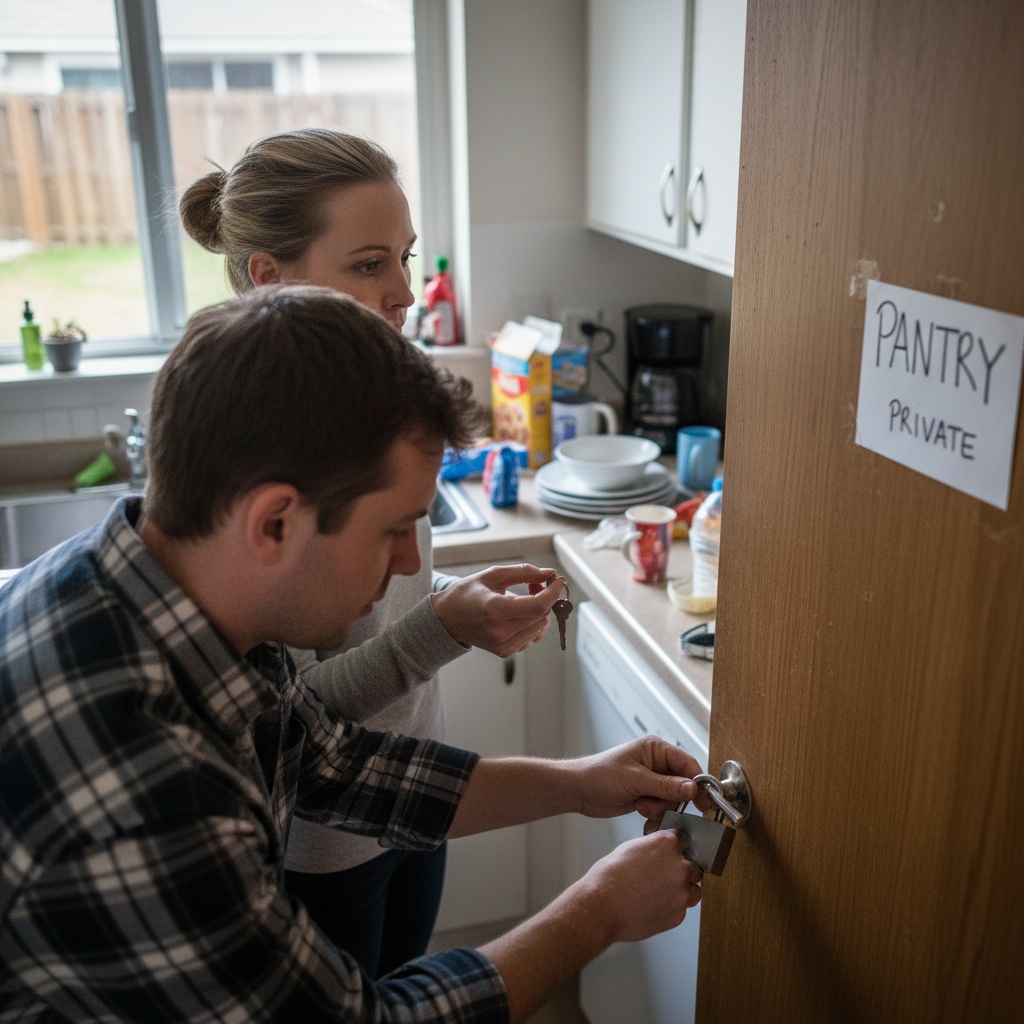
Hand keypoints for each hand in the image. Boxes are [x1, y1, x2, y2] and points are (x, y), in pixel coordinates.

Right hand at [431, 564, 563, 656]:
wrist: (446, 620)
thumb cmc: (467, 594)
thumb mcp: (493, 575)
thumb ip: (523, 573)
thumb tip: (549, 573)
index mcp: (495, 610)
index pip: (538, 606)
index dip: (553, 592)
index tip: (558, 580)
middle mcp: (500, 632)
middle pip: (542, 616)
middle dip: (545, 597)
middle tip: (533, 583)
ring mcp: (503, 645)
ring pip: (540, 627)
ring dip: (539, 610)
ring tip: (524, 597)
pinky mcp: (505, 652)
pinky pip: (531, 637)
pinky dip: (532, 623)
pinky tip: (519, 613)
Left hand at [573, 737, 706, 827]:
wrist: (579, 791)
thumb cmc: (600, 775)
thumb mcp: (635, 780)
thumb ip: (666, 786)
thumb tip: (692, 789)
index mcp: (656, 749)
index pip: (687, 764)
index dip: (697, 783)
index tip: (703, 802)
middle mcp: (657, 763)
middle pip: (682, 785)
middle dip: (671, 799)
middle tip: (656, 804)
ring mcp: (652, 780)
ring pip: (672, 800)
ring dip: (660, 808)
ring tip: (641, 806)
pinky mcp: (646, 795)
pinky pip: (662, 808)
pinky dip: (655, 815)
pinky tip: (642, 815)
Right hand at [581, 830, 703, 944]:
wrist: (602, 907)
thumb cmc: (609, 877)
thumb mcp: (630, 848)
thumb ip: (653, 847)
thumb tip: (661, 851)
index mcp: (667, 844)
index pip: (683, 839)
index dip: (675, 846)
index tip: (671, 852)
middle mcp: (680, 866)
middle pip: (693, 865)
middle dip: (681, 869)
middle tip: (663, 875)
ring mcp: (681, 892)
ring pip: (693, 889)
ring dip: (682, 890)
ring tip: (660, 893)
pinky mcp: (678, 914)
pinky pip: (681, 908)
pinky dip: (671, 907)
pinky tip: (653, 905)